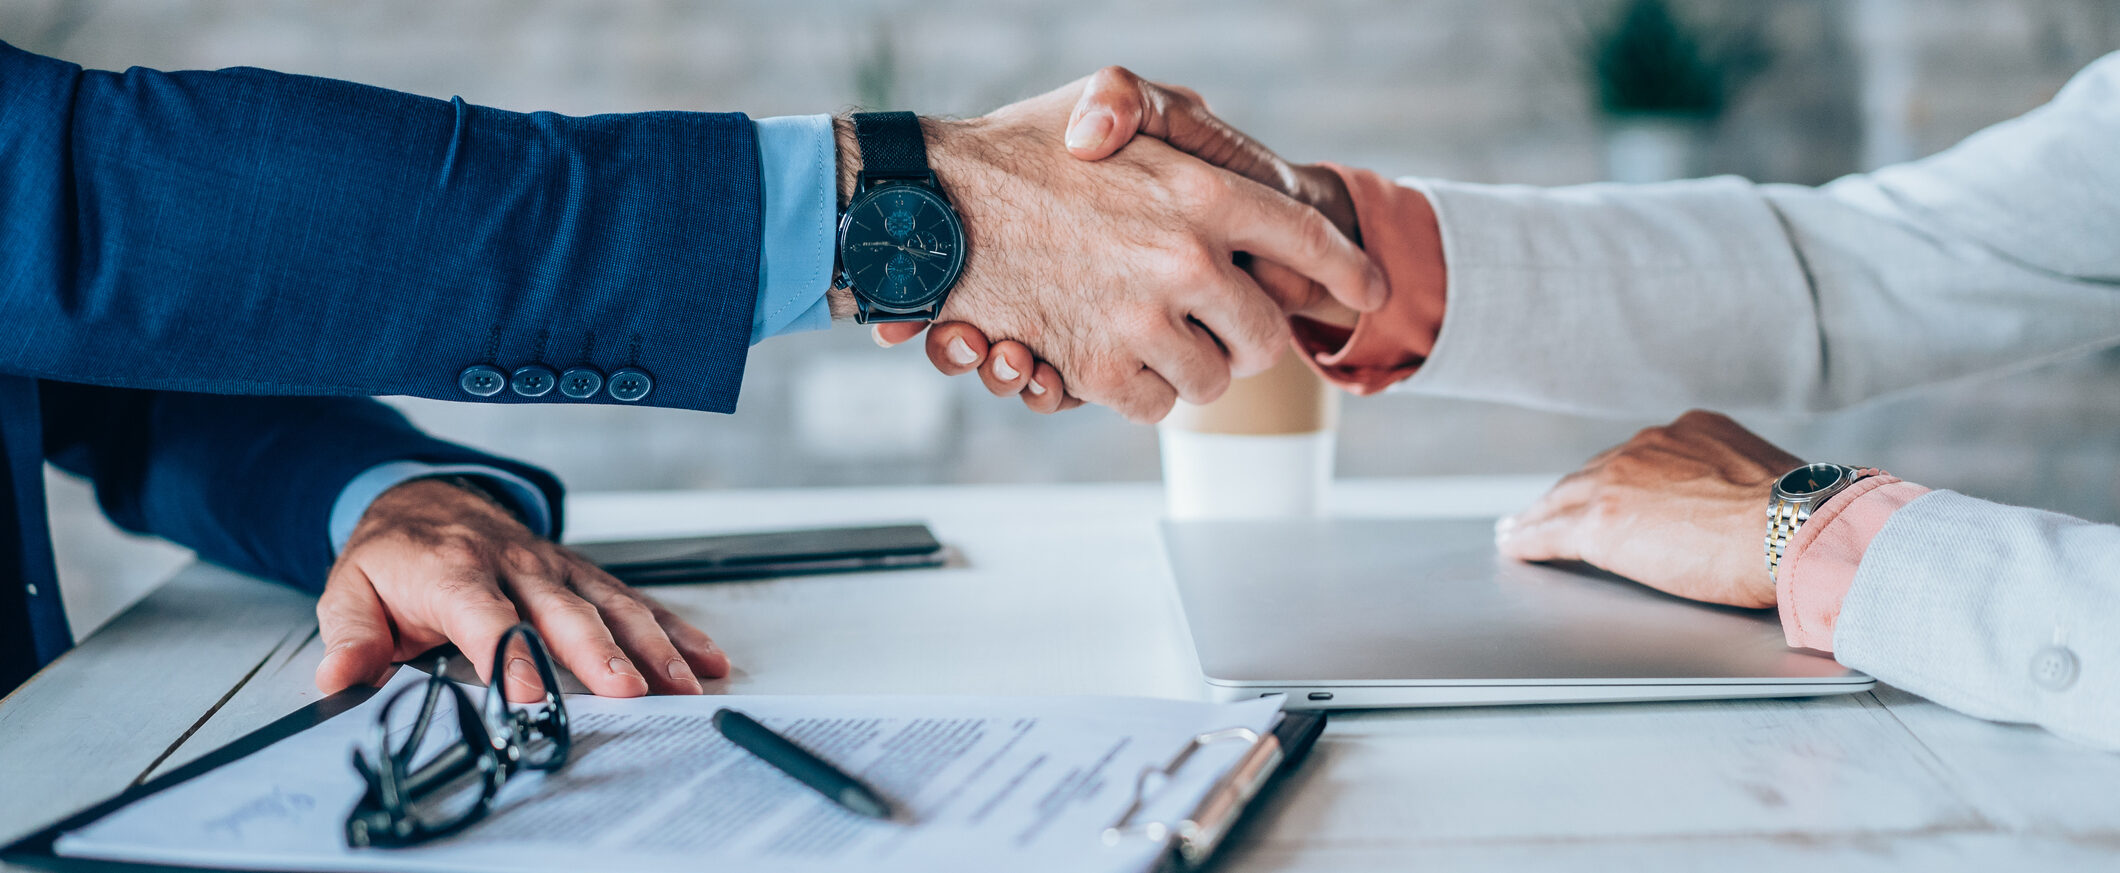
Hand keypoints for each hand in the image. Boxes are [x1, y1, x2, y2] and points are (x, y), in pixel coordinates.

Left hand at [313, 478, 728, 701]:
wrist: (425, 498)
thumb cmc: (394, 556)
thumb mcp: (350, 592)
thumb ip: (351, 638)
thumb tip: (337, 681)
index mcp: (455, 573)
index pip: (488, 620)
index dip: (511, 661)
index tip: (530, 701)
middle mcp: (515, 566)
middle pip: (563, 613)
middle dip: (599, 652)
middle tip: (629, 690)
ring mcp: (555, 569)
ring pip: (610, 606)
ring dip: (650, 645)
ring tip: (680, 682)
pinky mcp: (581, 575)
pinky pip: (633, 600)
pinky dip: (673, 629)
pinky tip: (704, 656)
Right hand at [850, 75, 1386, 422]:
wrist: (930, 205)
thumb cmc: (1019, 145)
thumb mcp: (1107, 97)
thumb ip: (1167, 110)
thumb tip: (1207, 149)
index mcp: (1202, 191)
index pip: (1307, 240)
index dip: (1348, 270)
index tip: (1371, 291)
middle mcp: (1186, 259)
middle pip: (1265, 335)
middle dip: (1248, 337)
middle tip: (1218, 324)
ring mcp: (1142, 319)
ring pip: (1212, 381)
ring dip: (1190, 367)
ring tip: (1154, 335)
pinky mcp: (1096, 368)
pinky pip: (1154, 406)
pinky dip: (1139, 392)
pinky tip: (1113, 356)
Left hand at [1493, 410, 1802, 608]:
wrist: (1794, 528)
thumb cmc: (1803, 516)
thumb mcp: (1770, 478)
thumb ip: (1742, 485)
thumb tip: (1752, 509)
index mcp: (1692, 431)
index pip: (1640, 457)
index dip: (1618, 477)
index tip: (1609, 486)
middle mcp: (1649, 445)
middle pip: (1594, 473)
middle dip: (1570, 493)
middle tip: (1546, 508)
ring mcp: (1619, 480)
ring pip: (1564, 499)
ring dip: (1539, 516)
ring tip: (1519, 530)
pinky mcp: (1601, 522)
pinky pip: (1552, 532)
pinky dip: (1530, 540)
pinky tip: (1516, 547)